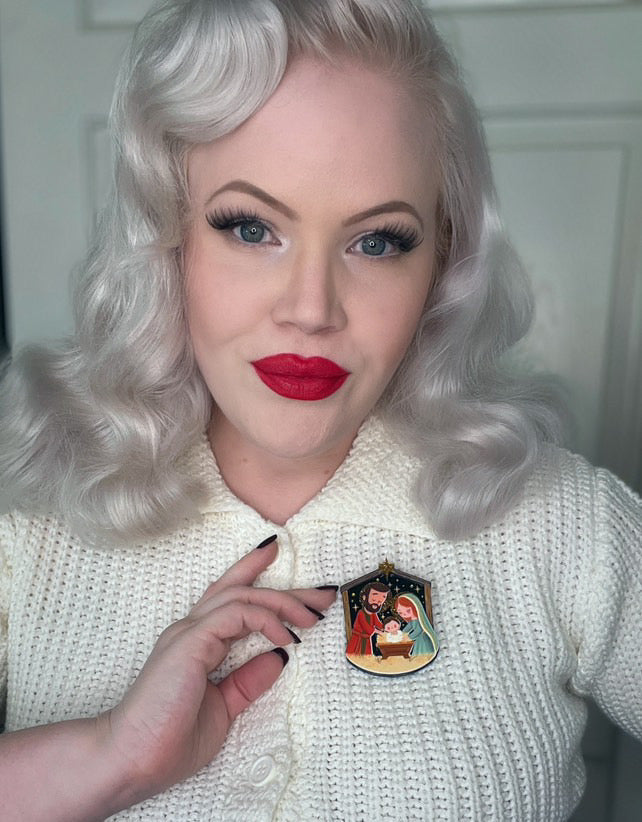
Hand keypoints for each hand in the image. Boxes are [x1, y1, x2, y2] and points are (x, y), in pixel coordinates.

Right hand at [98, 538, 334, 805]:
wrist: (133, 760)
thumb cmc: (167, 740)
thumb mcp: (224, 708)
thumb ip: (248, 682)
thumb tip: (279, 657)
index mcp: (198, 642)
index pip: (231, 596)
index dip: (256, 573)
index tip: (286, 563)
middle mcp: (192, 629)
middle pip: (243, 590)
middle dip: (287, 589)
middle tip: (323, 593)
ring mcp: (189, 632)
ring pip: (242, 596)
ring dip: (282, 602)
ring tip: (312, 617)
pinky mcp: (191, 641)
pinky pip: (235, 614)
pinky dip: (265, 619)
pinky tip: (285, 635)